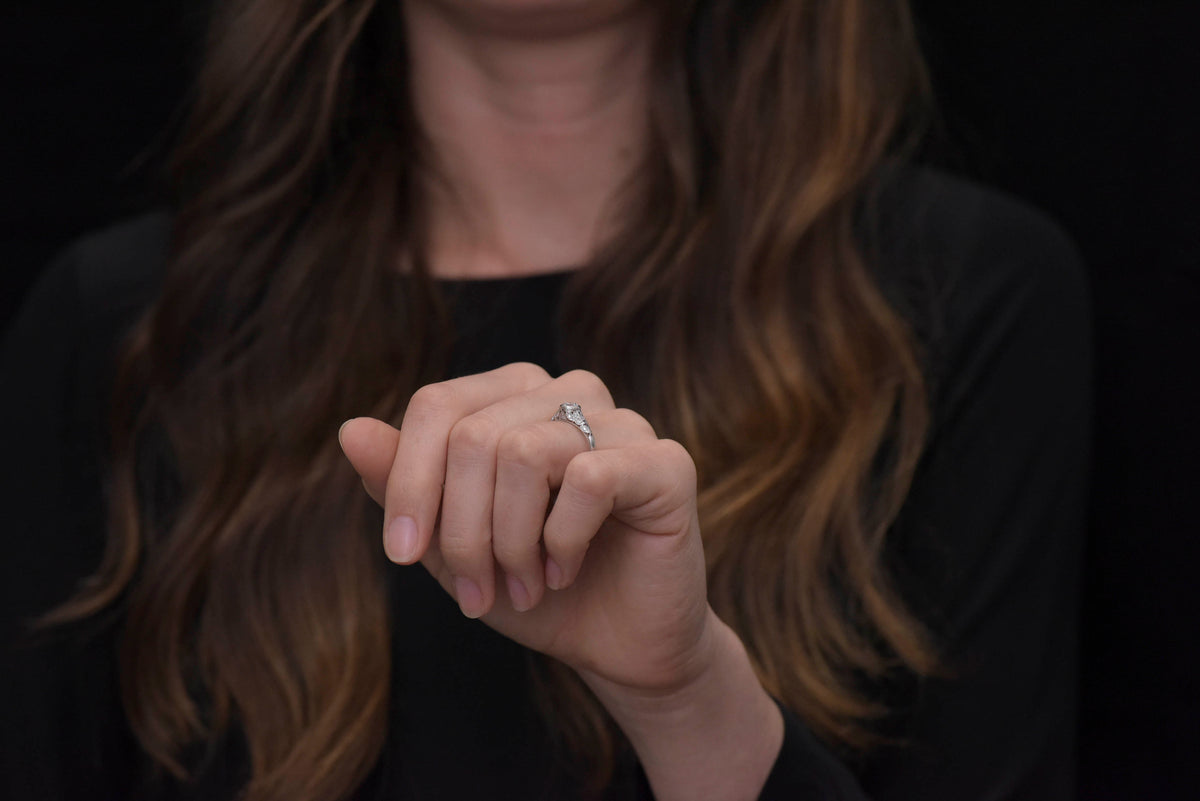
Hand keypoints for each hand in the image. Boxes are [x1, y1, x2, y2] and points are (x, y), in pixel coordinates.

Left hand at [339, 362, 783, 798]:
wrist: (616, 645)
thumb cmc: (532, 586)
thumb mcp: (449, 542)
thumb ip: (403, 485)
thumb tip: (351, 429)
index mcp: (515, 397)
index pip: (437, 405)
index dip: (409, 483)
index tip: (404, 556)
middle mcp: (570, 392)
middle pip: (473, 435)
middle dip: (462, 531)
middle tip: (477, 591)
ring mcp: (623, 422)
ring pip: (524, 451)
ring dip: (509, 541)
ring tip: (525, 585)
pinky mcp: (665, 462)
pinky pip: (588, 477)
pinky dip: (561, 539)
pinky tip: (566, 569)